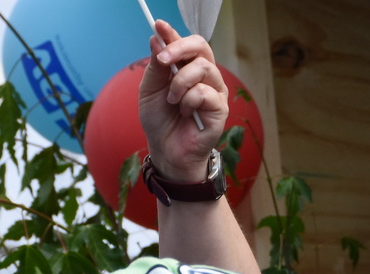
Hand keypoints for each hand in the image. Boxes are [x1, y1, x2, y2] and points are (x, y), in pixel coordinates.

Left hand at [137, 19, 227, 183]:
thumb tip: (156, 39)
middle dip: (179, 49)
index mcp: (187, 68)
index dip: (172, 33)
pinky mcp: (220, 108)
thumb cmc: (160, 121)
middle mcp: (204, 76)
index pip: (185, 43)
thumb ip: (155, 66)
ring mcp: (214, 91)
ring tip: (172, 101)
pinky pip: (204, 92)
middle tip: (163, 61)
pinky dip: (188, 101)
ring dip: (180, 83)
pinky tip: (184, 113)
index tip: (158, 25)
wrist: (166, 151)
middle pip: (201, 47)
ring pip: (203, 68)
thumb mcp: (150, 89)